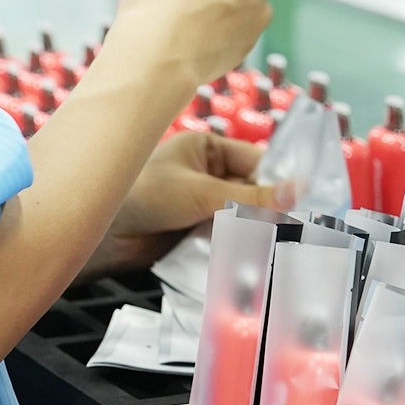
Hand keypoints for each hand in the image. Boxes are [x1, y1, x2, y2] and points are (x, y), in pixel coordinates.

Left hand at [74, 132, 292, 282]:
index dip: (278, 180)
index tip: (303, 198)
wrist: (102, 236)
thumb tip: (297, 190)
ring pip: (240, 217)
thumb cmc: (140, 194)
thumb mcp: (202, 192)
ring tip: (275, 245)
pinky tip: (250, 256)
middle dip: (268, 210)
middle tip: (293, 227)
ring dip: (253, 231)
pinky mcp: (193, 233)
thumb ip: (251, 196)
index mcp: (205, 149)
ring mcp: (198, 204)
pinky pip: (226, 238)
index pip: (255, 161)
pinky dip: (237, 247)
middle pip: (251, 192)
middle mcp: (204, 174)